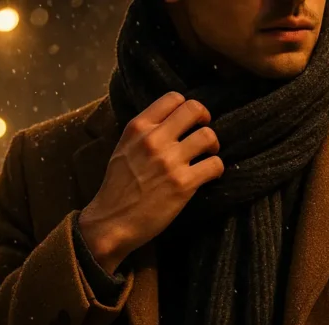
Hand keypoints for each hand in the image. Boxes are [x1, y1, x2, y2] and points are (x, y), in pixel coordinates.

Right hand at [78, 91, 224, 273]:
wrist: (112, 221)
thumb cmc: (117, 188)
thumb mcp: (123, 149)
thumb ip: (143, 134)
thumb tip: (169, 125)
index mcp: (138, 127)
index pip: (173, 98)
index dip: (186, 108)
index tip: (189, 121)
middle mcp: (155, 139)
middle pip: (194, 110)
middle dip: (204, 120)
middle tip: (203, 134)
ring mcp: (170, 161)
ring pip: (209, 136)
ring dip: (213, 145)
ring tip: (208, 155)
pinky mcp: (184, 183)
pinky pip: (215, 164)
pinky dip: (216, 169)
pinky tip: (210, 175)